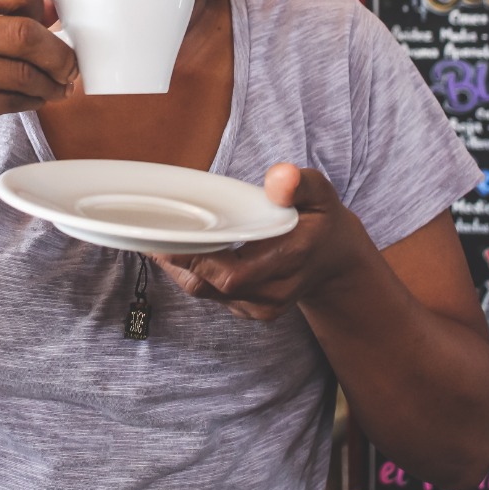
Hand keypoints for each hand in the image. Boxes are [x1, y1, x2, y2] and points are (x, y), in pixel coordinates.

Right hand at [0, 0, 78, 161]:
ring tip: (57, 86)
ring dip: (51, 83)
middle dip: (60, 54)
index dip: (44, 7)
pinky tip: (35, 99)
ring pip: (24, 73)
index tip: (51, 24)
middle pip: (26, 33)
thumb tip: (55, 6)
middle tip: (70, 66)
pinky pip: (12, 101)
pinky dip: (34, 101)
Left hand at [152, 164, 367, 320]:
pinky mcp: (251, 311)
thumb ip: (300, 183)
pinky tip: (182, 253)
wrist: (335, 261)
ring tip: (158, 239)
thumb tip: (278, 177)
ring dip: (180, 269)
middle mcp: (275, 291)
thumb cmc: (321, 221)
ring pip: (206, 293)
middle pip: (212, 285)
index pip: (233, 273)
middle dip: (179, 261)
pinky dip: (193, 275)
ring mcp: (263, 306)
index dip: (195, 259)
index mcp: (290, 260)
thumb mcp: (320, 193)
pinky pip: (212, 296)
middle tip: (152, 231)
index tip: (168, 235)